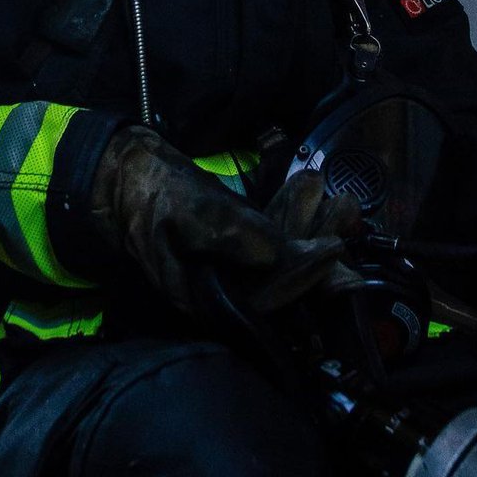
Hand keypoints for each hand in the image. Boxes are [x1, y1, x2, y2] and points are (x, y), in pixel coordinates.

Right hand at [91, 128, 346, 315]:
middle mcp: (221, 294)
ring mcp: (227, 273)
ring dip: (312, 231)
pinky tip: (314, 192)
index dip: (302, 276)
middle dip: (319, 254)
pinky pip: (271, 245)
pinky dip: (295, 220)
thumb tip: (275, 254)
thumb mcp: (189, 209)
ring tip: (343, 201)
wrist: (127, 177)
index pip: (266, 298)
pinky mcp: (232, 253)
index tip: (334, 248)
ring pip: (280, 263)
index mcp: (205, 297)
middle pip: (281, 284)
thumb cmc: (154, 192)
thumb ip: (228, 232)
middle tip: (348, 218)